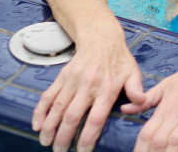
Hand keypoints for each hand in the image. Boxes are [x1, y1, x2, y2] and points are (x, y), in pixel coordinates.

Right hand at [32, 34, 144, 151]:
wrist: (101, 39)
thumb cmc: (119, 60)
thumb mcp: (133, 72)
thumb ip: (137, 89)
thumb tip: (140, 103)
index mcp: (107, 88)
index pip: (96, 119)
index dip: (88, 137)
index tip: (82, 151)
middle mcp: (88, 86)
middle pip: (72, 116)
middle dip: (64, 137)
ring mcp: (72, 81)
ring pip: (57, 108)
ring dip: (49, 128)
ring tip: (46, 143)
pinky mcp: (61, 77)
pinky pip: (47, 96)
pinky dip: (39, 111)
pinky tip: (36, 125)